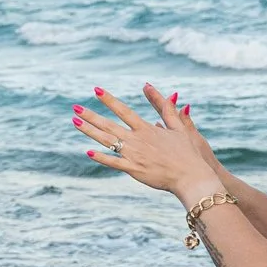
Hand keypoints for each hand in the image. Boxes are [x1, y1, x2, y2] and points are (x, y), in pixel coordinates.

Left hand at [74, 84, 222, 203]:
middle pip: (109, 125)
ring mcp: (134, 155)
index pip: (123, 111)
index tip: (95, 91)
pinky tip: (88, 152)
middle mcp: (137, 140)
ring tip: (75, 122)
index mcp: (146, 129)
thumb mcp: (178, 128)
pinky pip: (114, 163)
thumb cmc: (187, 153)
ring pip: (107, 141)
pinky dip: (101, 158)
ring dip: (90, 132)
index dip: (109, 100)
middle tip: (75, 107)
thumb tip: (165, 90)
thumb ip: (168, 109)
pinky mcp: (134, 170)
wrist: (191, 176)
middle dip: (90, 116)